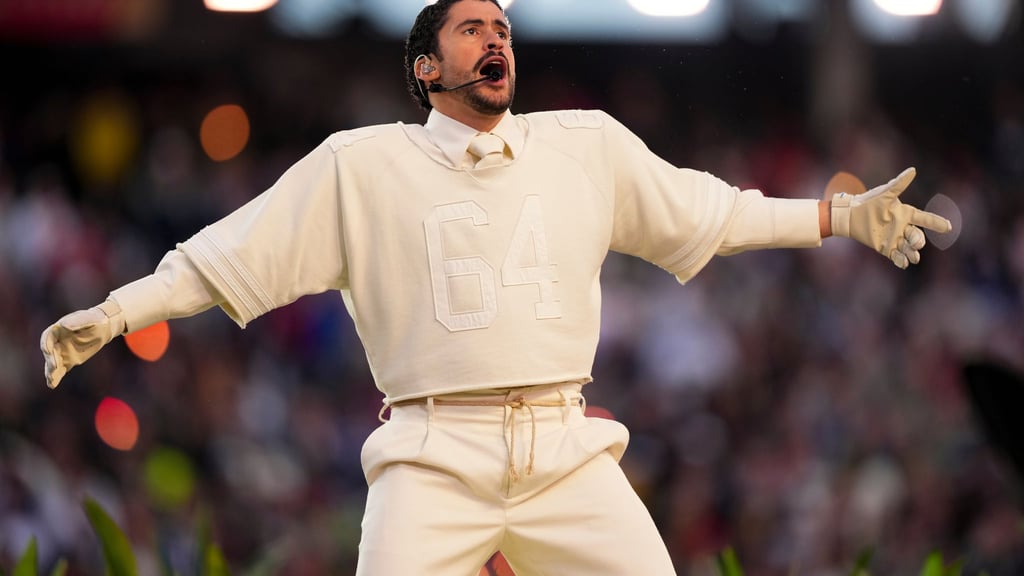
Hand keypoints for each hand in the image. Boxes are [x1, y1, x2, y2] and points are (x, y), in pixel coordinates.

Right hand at [40, 300, 124, 388]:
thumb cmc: (94, 320)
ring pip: (53, 363)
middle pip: (50, 352)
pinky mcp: (69, 360)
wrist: (102, 327)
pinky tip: (52, 385)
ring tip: (51, 380)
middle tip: (55, 368)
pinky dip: (56, 377)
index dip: (47, 344)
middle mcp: (57, 342)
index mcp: (58, 330)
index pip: (47, 337)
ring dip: (50, 372)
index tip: (49, 351)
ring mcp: (62, 352)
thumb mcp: (88, 318)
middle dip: (51, 360)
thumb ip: (76, 321)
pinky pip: (61, 369)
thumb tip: (64, 325)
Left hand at [831, 167, 952, 267]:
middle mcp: (903, 227)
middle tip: (915, 243)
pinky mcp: (885, 248)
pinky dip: (901, 261)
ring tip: (913, 257)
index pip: (925, 219)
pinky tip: (903, 264)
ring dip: (912, 253)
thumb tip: (912, 170)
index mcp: (906, 214)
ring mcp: (895, 239)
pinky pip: (897, 257)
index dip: (936, 223)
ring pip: (909, 248)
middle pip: (917, 237)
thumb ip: (899, 184)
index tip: (948, 227)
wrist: (851, 215)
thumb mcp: (885, 193)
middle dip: (918, 241)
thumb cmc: (869, 202)